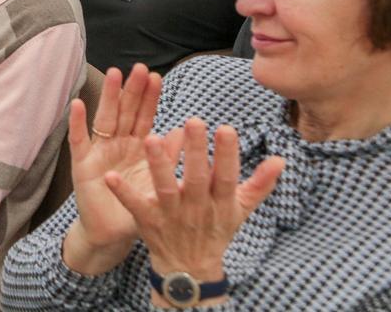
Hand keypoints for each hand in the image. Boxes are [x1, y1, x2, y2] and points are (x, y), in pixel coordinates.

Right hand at [63, 66, 170, 256]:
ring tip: (114, 74)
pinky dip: (77, 123)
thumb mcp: (158, 181)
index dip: (149, 98)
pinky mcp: (82, 165)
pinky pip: (78, 141)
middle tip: (139, 68)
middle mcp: (117, 144)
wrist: (112, 235)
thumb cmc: (136, 207)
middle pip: (125, 111)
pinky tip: (77, 104)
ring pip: (104, 119)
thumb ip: (168, 157)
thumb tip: (184, 132)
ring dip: (108, 97)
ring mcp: (99, 152)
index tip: (157, 77)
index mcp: (137, 147)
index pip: (144, 116)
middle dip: (132, 90)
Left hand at [105, 118, 283, 282]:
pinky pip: (135, 205)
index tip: (226, 128)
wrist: (190, 269)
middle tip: (192, 122)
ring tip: (151, 138)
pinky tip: (110, 176)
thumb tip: (281, 160)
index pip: (226, 176)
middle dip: (196, 152)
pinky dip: (123, 192)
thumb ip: (259, 184)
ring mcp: (171, 215)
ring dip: (159, 165)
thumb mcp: (240, 210)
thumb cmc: (216, 231)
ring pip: (165, 188)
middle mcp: (197, 208)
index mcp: (220, 202)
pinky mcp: (148, 221)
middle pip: (197, 178)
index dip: (227, 154)